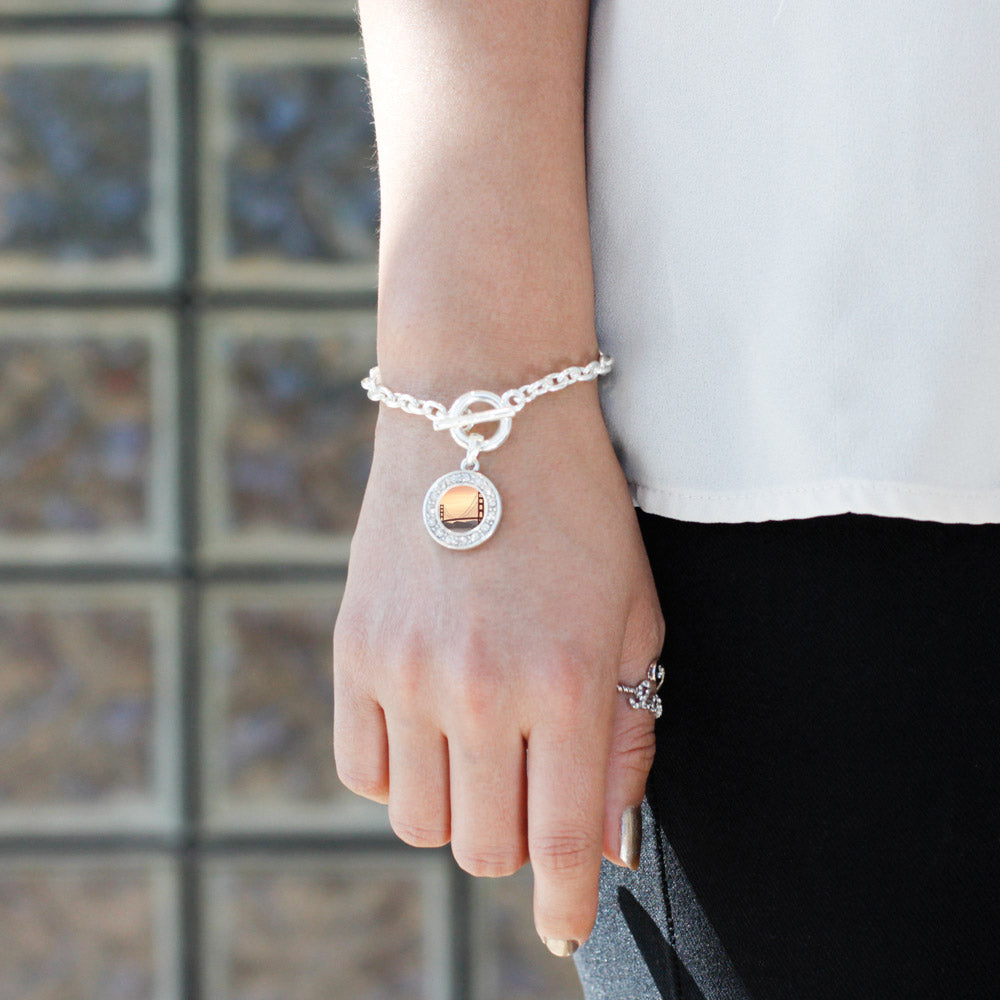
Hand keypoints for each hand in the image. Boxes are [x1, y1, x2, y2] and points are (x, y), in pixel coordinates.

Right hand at [333, 387, 664, 949]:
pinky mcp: (352, 650)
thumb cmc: (578, 511)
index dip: (568, 902)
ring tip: (480, 746)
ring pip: (418, 820)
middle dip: (518, 840)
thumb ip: (627, 731)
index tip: (568, 930)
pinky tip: (428, 721)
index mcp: (564, 682)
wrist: (481, 415)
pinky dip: (399, 769)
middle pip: (483, 847)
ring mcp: (402, 671)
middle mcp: (476, 689)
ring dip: (456, 806)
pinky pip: (361, 767)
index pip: (563, 841)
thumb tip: (608, 844)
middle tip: (532, 789)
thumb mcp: (632, 616)